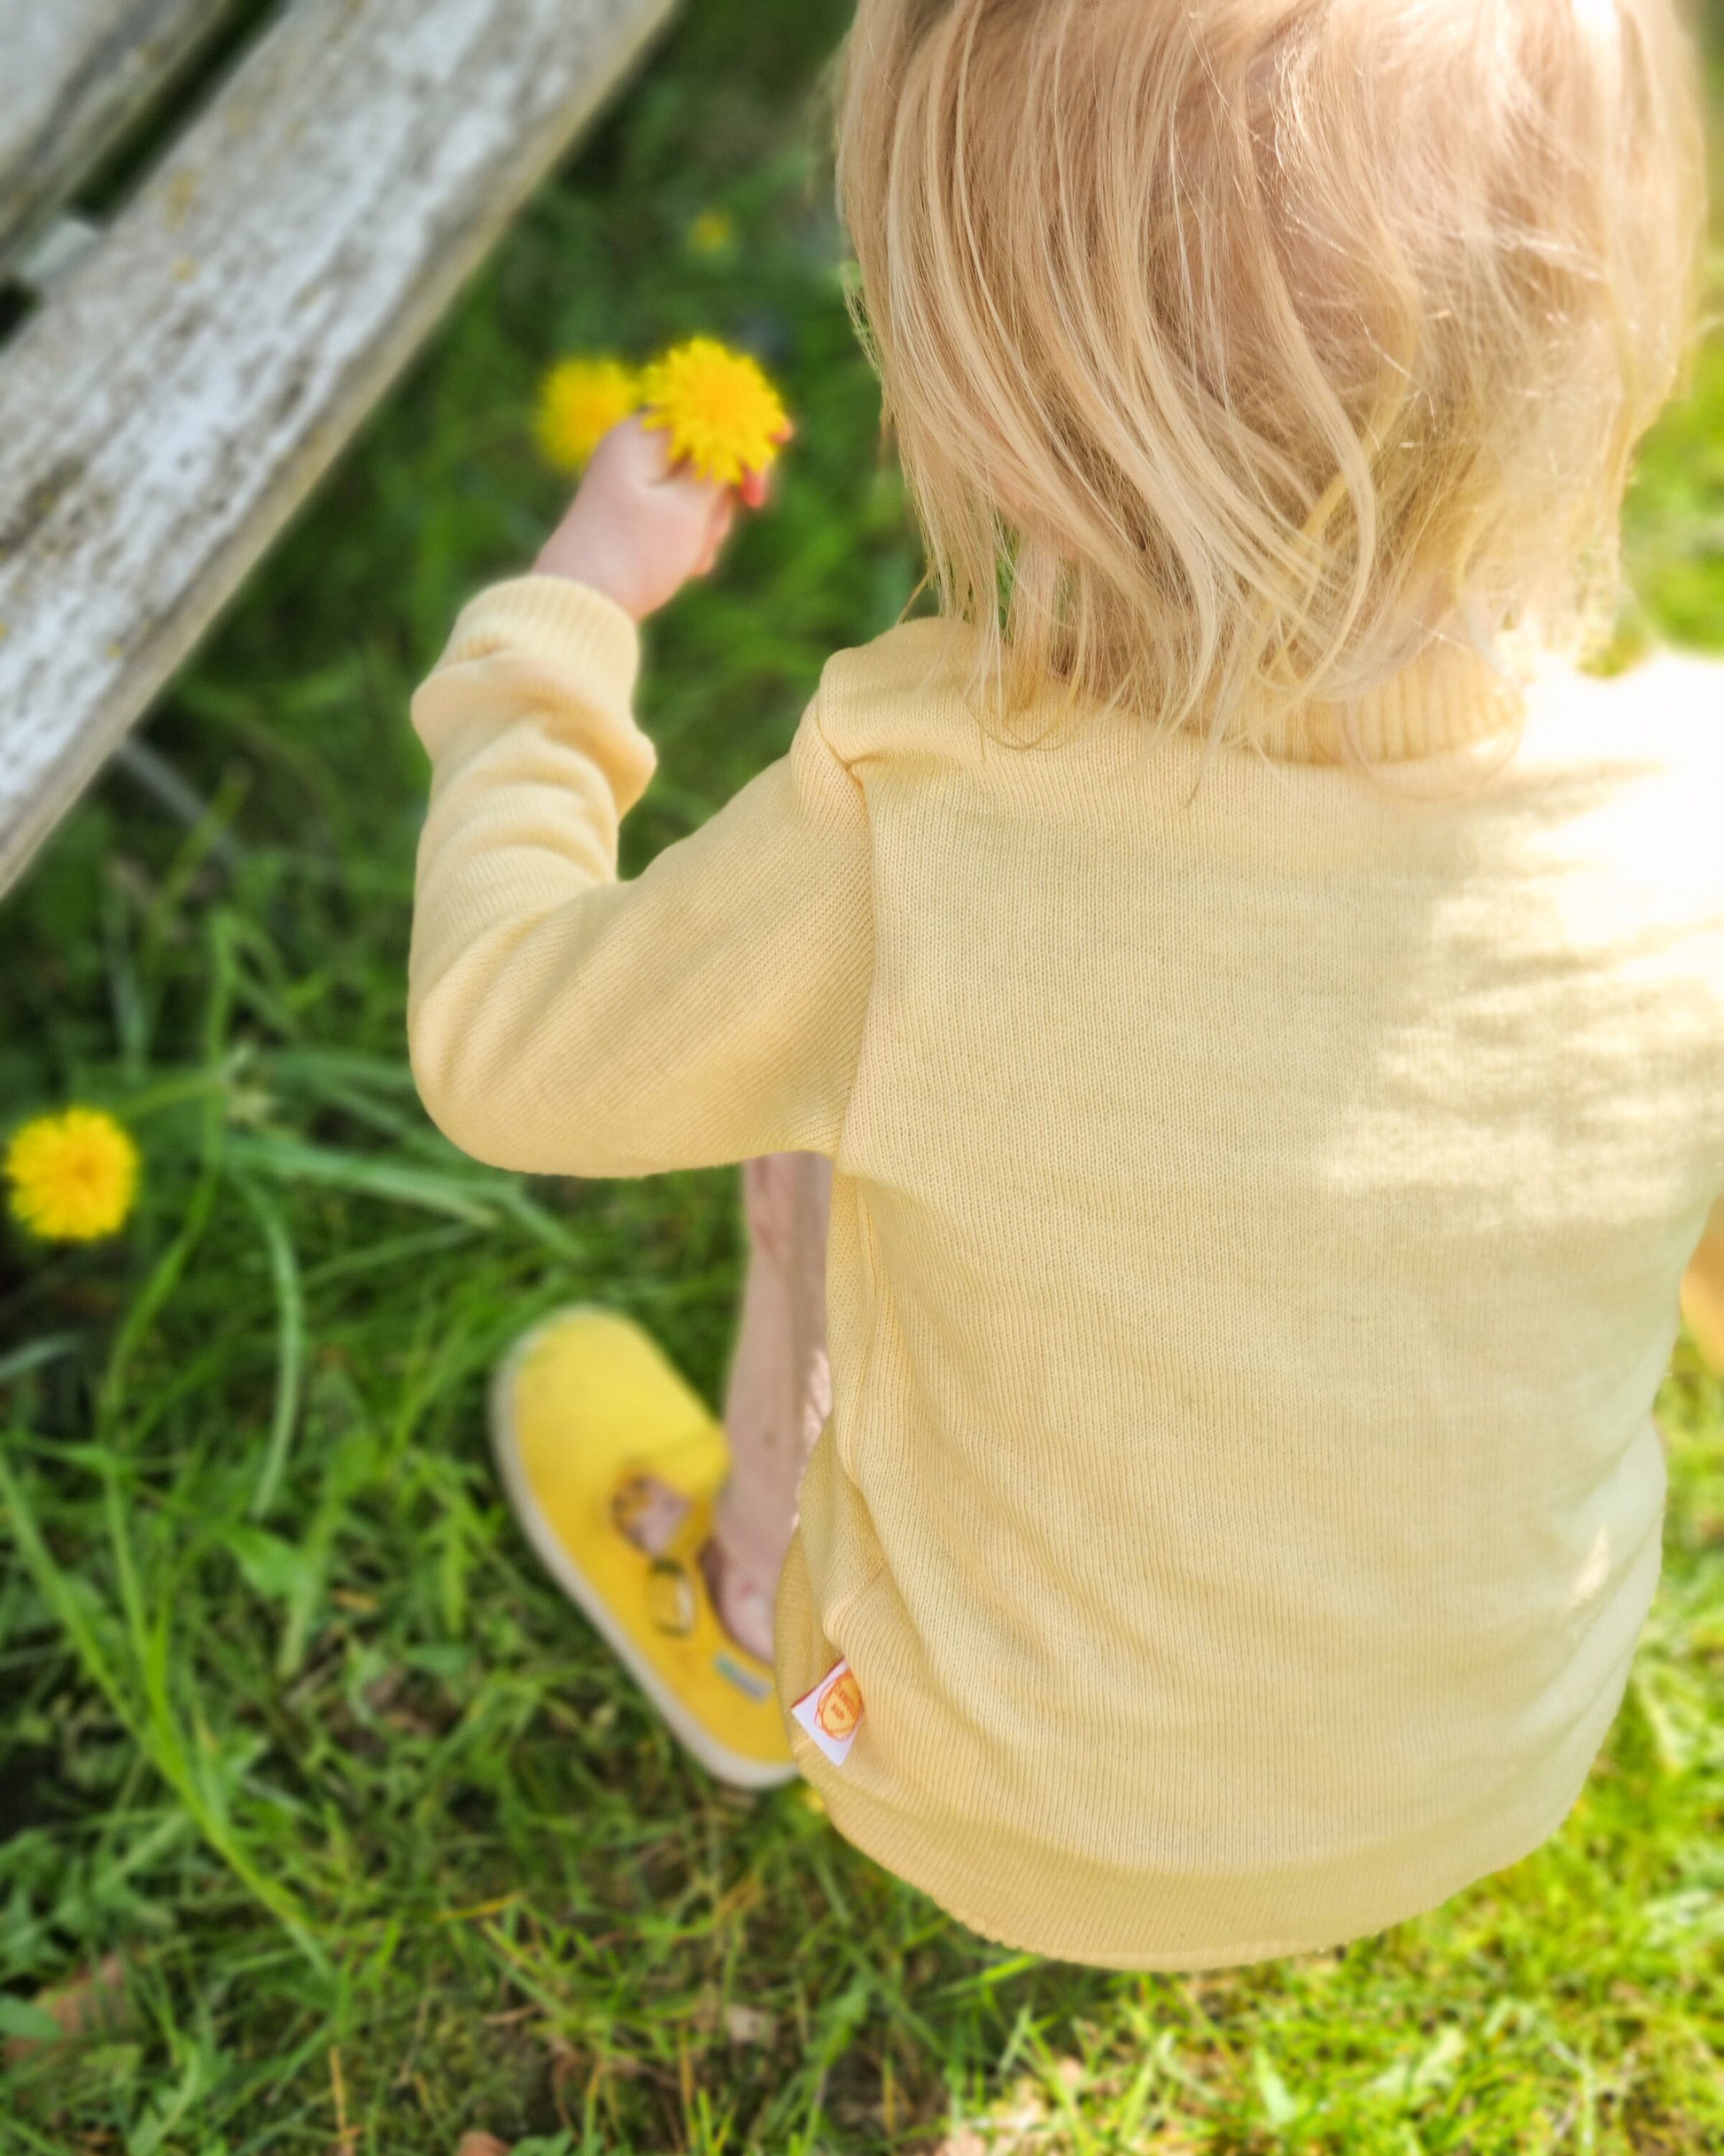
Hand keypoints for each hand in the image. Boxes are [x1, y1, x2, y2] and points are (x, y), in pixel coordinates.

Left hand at [535, 416, 741, 619]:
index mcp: (640, 435)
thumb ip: (720, 465)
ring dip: (710, 520)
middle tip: (754, 508)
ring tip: (693, 555)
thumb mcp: (688, 508)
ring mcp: (632, 484)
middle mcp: (632, 451)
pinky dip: (691, 537)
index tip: (784, 436)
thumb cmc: (633, 555)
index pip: (706, 411)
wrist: (581, 608)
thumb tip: (738, 432)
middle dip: (728, 486)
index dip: (746, 422)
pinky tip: (685, 566)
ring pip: (697, 489)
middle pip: (707, 451)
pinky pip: (679, 514)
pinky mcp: (634, 515)